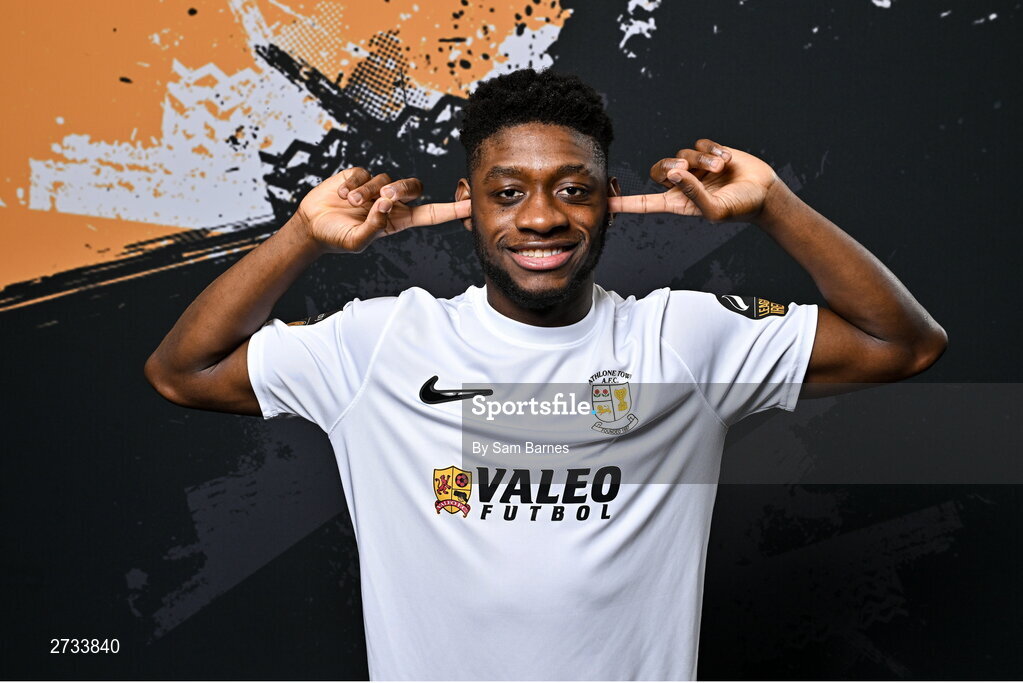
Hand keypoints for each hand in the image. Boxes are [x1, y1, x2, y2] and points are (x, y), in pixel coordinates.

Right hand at [295, 167, 471, 253]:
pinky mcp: (359, 176)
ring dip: (369, 191)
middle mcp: (391, 203)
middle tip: (382, 198)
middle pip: (414, 187)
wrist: (311, 226)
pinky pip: (364, 172)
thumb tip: (385, 207)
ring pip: (386, 178)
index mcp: (398, 221)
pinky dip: (353, 183)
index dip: (452, 209)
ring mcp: (376, 187)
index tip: (472, 203)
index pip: (432, 214)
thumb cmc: (337, 238)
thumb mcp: (356, 242)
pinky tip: (342, 194)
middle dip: (401, 189)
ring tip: (351, 203)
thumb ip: (372, 229)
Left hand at [608, 139, 779, 222]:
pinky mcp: (708, 153)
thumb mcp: (716, 209)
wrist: (765, 192)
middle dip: (671, 166)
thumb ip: (693, 194)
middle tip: (688, 169)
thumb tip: (675, 173)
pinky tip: (727, 160)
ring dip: (702, 160)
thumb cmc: (740, 208)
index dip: (624, 203)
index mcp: (678, 203)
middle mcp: (683, 185)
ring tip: (721, 169)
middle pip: (658, 169)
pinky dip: (713, 151)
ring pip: (682, 153)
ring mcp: (695, 168)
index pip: (645, 203)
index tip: (603, 203)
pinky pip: (699, 143)